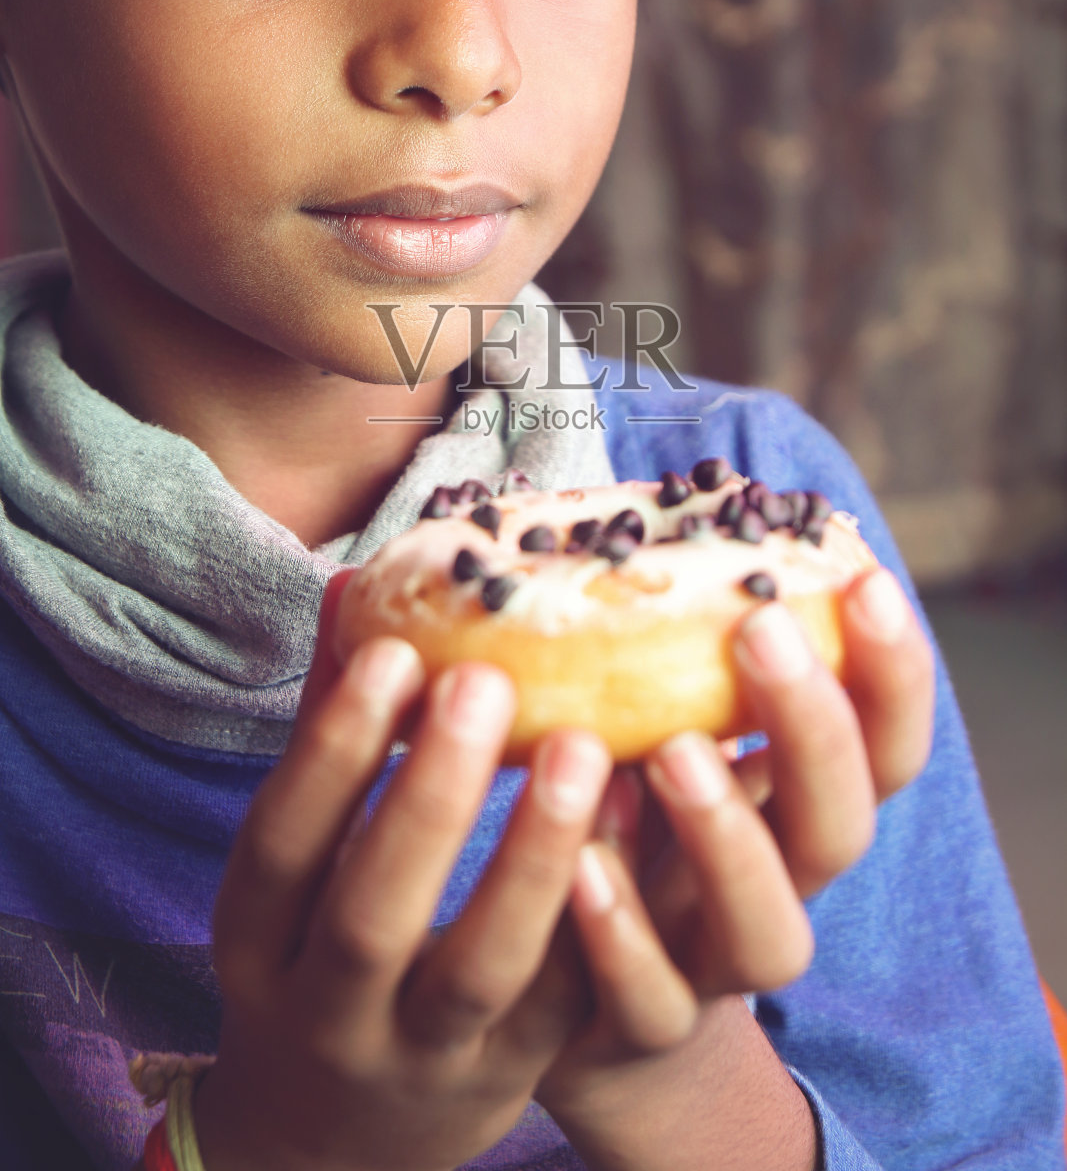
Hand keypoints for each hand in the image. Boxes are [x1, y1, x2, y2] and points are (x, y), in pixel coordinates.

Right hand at [195, 572, 612, 1170]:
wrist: (336, 1141)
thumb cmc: (319, 952)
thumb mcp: (298, 866)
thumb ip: (334, 731)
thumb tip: (361, 585)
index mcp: (259, 940)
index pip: (282, 844)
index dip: (330, 752)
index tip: (393, 652)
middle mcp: (329, 1009)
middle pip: (370, 914)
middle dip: (428, 797)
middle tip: (489, 681)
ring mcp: (424, 1055)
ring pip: (483, 970)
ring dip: (534, 857)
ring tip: (586, 746)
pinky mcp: (512, 1076)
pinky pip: (562, 999)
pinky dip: (602, 916)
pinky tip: (637, 818)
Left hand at [535, 567, 934, 1165]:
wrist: (581, 1005)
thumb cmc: (625, 831)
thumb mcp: (656, 734)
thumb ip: (664, 663)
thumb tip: (631, 520)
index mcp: (793, 806)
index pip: (884, 745)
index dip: (892, 673)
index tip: (866, 582)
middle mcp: (775, 885)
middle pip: (841, 828)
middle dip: (814, 728)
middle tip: (759, 633)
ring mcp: (712, 964)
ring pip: (770, 933)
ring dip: (728, 835)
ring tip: (670, 751)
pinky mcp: (641, 1024)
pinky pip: (652, 1000)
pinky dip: (622, 933)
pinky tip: (582, 863)